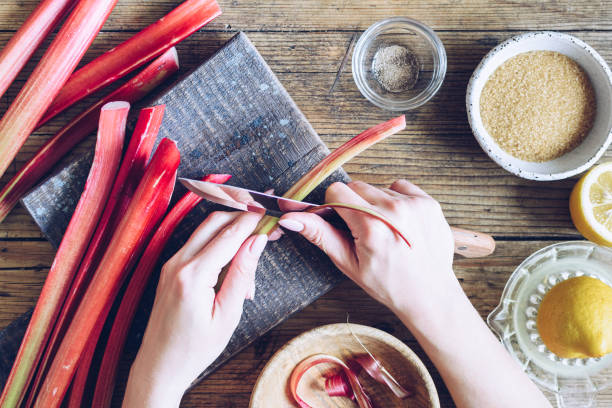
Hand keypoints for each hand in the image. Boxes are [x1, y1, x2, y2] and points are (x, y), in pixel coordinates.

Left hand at [123, 211, 266, 407]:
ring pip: (206, 231)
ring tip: (253, 253)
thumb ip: (242, 273)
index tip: (271, 214)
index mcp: (193, 275)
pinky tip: (233, 266)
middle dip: (243, 218)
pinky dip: (219, 245)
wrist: (159, 367)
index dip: (253, 220)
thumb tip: (256, 241)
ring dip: (232, 233)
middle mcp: (178, 263)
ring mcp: (171, 264)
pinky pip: (199, 245)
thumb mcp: (227, 315)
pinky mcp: (171, 269)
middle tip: (266, 227)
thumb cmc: (194, 349)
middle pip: (215, 222)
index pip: (229, 234)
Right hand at [277, 180, 457, 316]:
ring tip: (385, 231)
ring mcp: (415, 205)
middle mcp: (395, 211)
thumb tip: (289, 218)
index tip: (341, 224)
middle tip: (362, 231)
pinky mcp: (429, 202)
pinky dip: (395, 201)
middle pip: (356, 186)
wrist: (428, 294)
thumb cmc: (386, 284)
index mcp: (371, 227)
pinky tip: (399, 224)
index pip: (337, 191)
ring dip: (375, 204)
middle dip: (354, 205)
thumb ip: (319, 234)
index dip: (334, 207)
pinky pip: (400, 187)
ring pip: (377, 187)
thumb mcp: (348, 263)